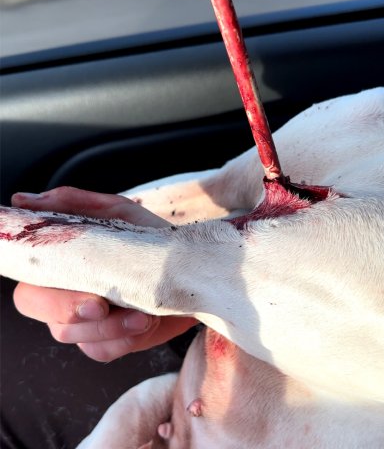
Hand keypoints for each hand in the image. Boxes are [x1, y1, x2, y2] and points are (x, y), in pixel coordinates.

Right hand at [11, 187, 197, 361]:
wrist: (193, 271)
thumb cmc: (151, 239)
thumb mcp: (120, 214)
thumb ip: (75, 204)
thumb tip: (24, 200)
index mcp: (57, 263)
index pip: (28, 284)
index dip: (48, 293)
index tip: (88, 296)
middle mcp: (60, 294)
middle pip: (39, 310)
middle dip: (72, 311)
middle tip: (104, 306)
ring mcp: (80, 322)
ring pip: (71, 334)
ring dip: (109, 325)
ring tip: (144, 313)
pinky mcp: (105, 342)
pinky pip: (101, 350)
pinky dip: (124, 339)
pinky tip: (146, 323)